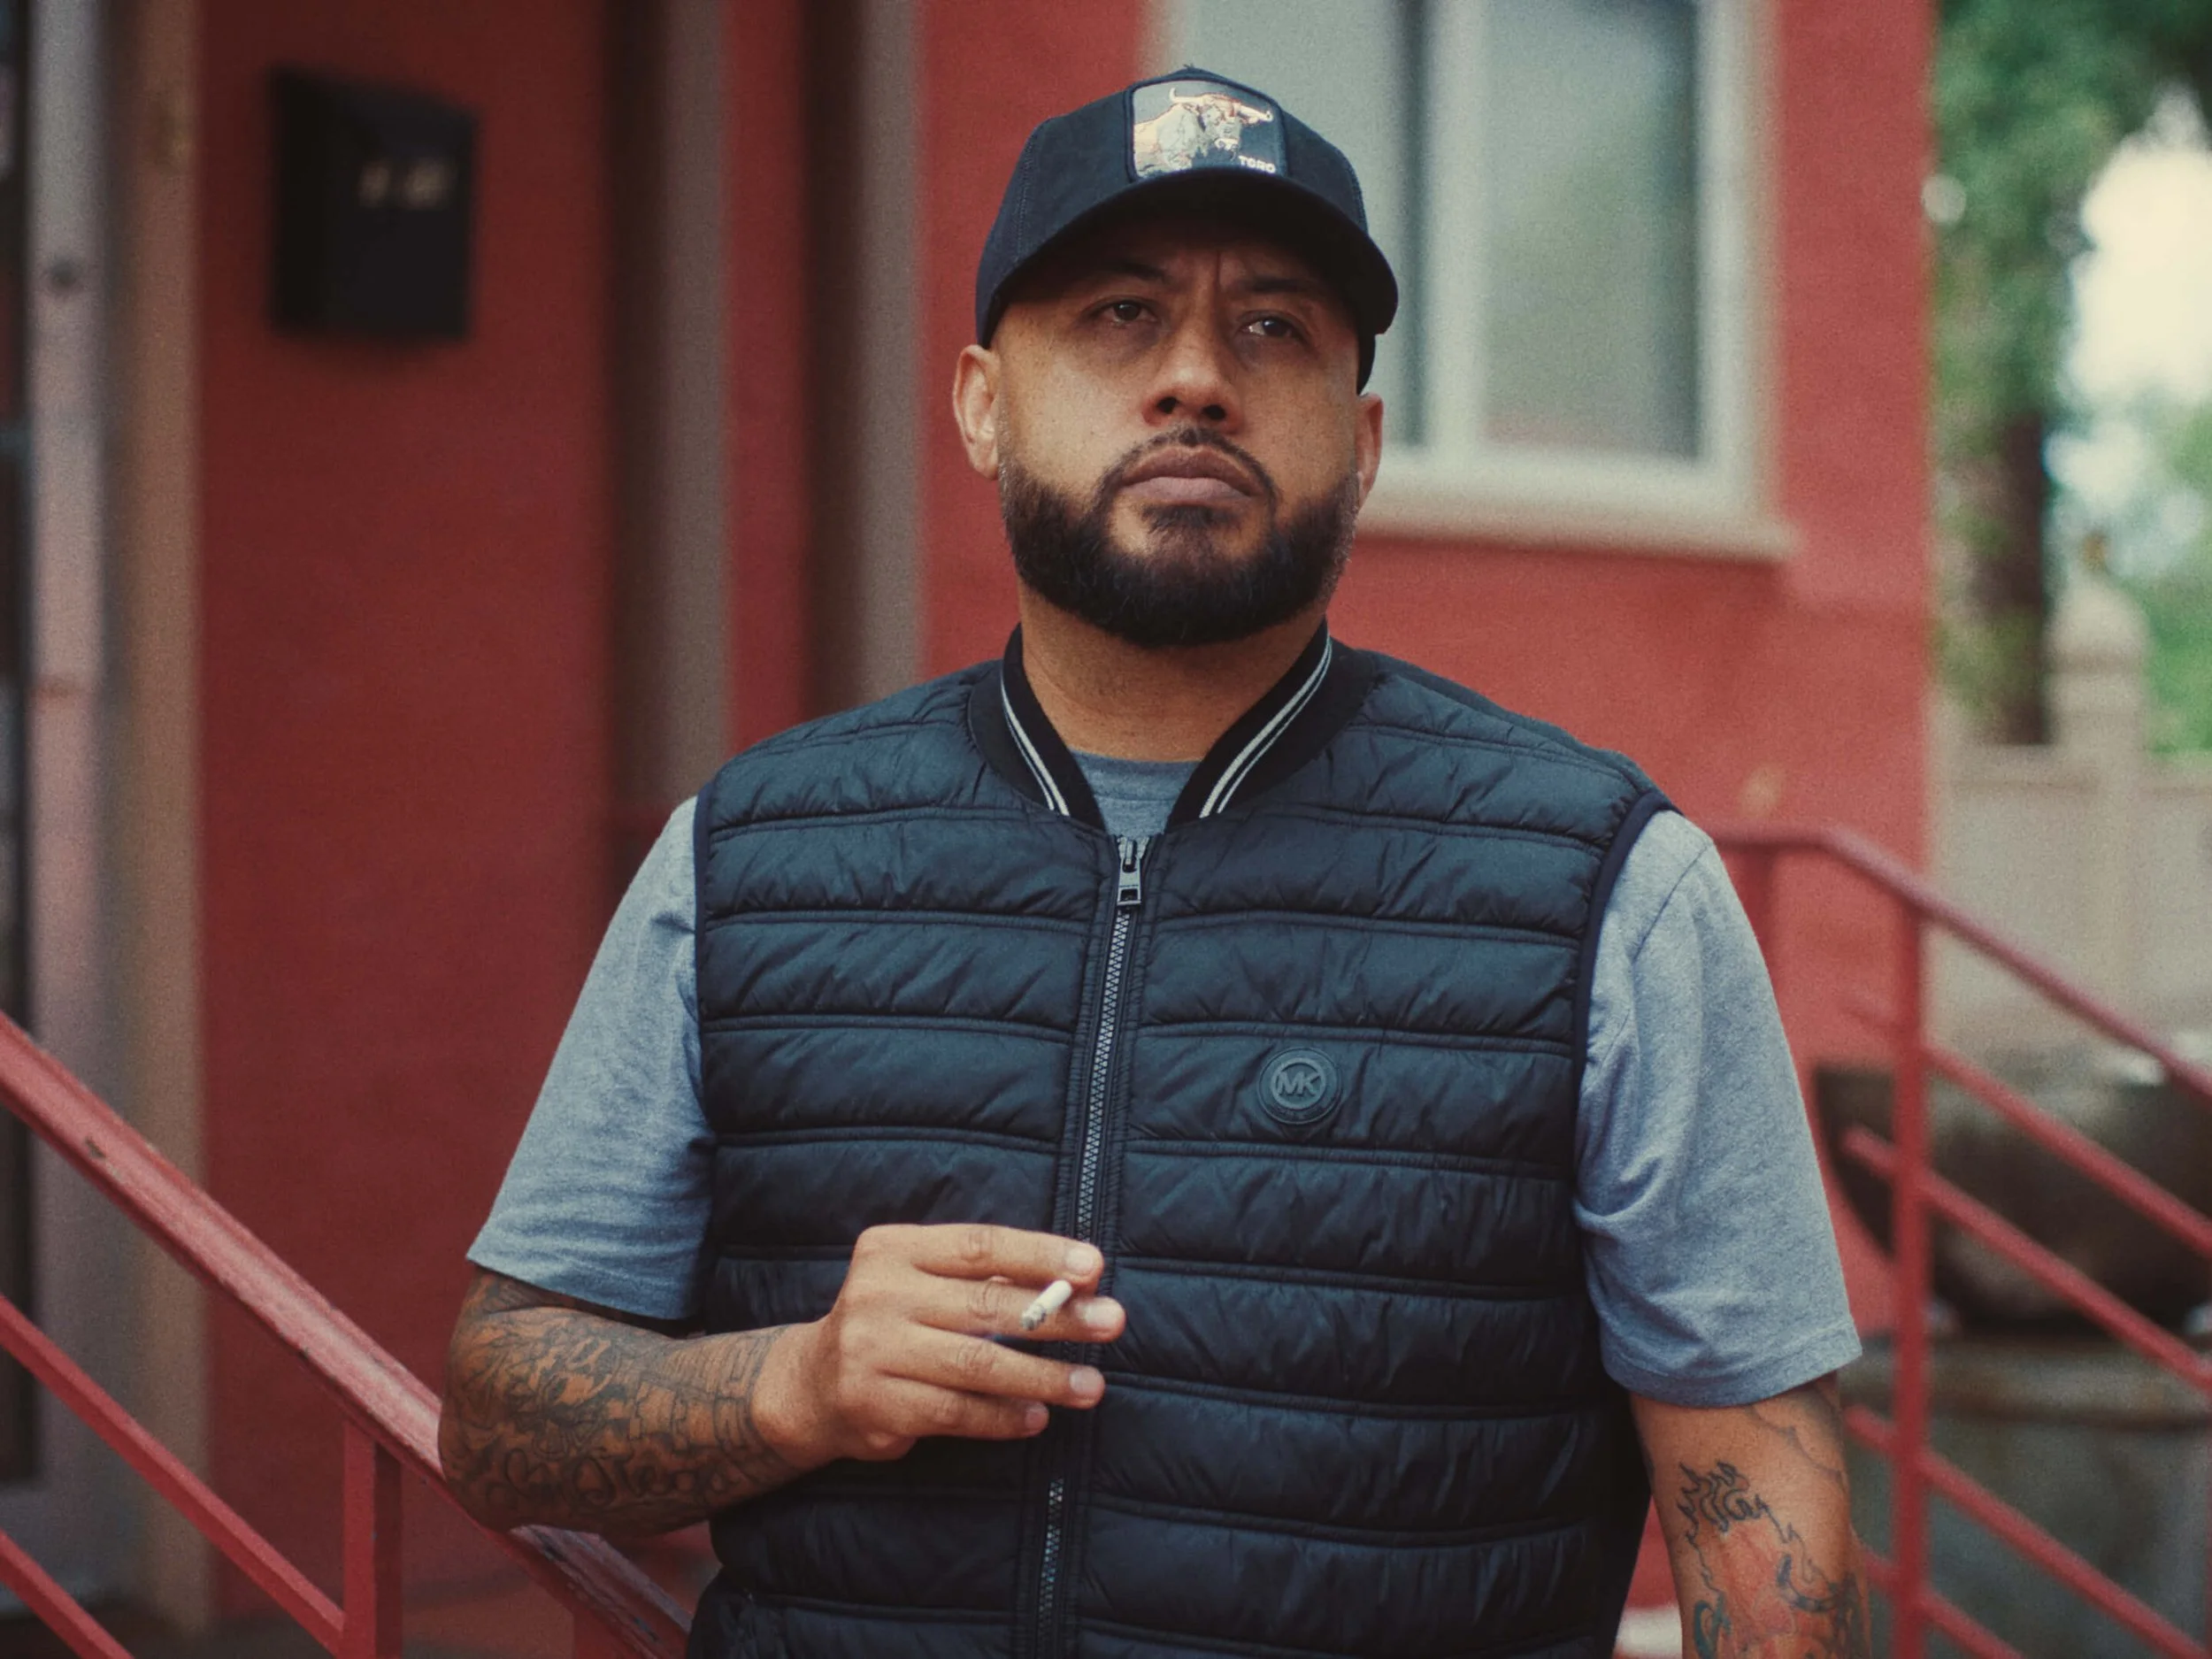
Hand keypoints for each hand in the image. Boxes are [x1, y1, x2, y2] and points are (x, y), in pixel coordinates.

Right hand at [757, 1223, 1124, 1466]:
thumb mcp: (922, 1282)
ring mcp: (872, 1352)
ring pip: (976, 1366)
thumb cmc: (894, 1322)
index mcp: (894, 1250)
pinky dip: (1003, 1417)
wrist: (812, 1386)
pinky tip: (1038, 1416)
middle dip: (1056, 1315)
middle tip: (1112, 1321)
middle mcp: (879, 1295)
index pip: (979, 1246)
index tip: (1094, 1266)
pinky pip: (956, 1413)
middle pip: (984, 1305)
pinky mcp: (876, 1406)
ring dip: (1043, 1376)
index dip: (1040, 1254)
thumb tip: (1076, 1281)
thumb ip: (984, 1279)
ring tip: (1092, 1385)